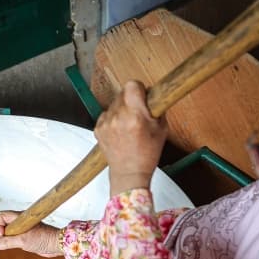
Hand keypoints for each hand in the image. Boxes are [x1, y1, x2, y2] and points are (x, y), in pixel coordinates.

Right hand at [0, 211, 61, 256]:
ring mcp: (22, 229)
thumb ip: (6, 242)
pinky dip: (4, 241)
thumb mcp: (22, 241)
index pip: (1, 216)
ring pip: (6, 231)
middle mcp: (20, 222)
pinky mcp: (24, 237)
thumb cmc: (43, 239)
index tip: (0, 235)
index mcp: (20, 217)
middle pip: (1, 223)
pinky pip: (11, 237)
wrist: (57, 245)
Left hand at [95, 80, 167, 194]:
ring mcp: (106, 123)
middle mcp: (118, 117)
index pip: (132, 85)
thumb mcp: (161, 130)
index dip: (139, 89)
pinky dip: (113, 119)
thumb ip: (157, 109)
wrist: (129, 174)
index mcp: (135, 116)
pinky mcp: (98, 128)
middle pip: (123, 92)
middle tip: (138, 113)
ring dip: (122, 109)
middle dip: (132, 99)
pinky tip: (120, 131)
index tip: (142, 95)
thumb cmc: (147, 155)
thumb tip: (153, 95)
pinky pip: (107, 114)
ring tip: (129, 125)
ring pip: (114, 103)